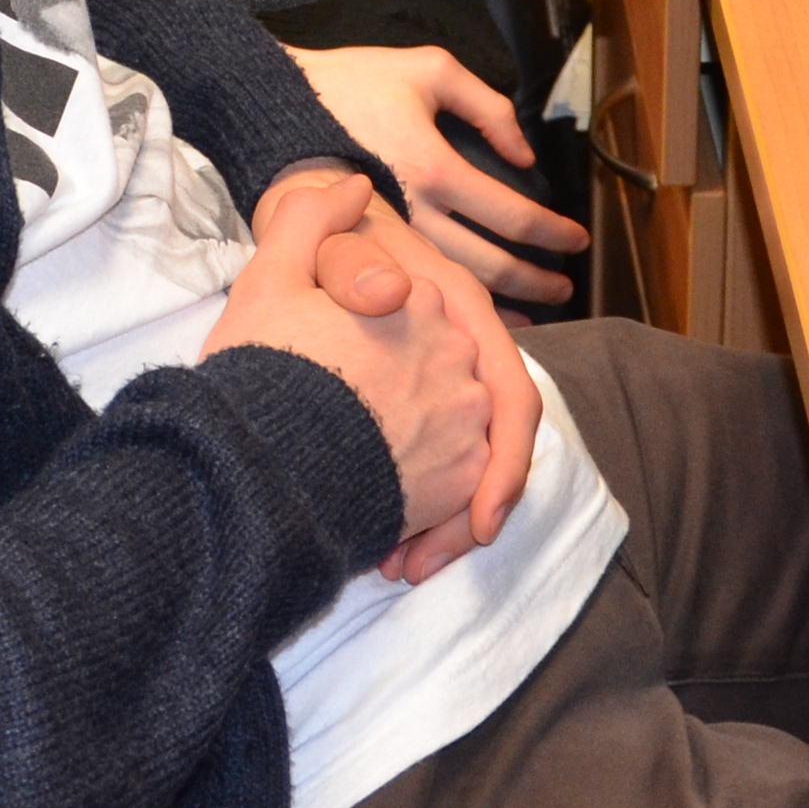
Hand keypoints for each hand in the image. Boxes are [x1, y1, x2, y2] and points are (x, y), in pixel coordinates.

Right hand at [203, 170, 495, 564]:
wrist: (261, 467)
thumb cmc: (263, 368)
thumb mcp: (271, 277)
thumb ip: (312, 220)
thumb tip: (357, 187)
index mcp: (423, 299)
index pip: (412, 312)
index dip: (372, 337)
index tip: (332, 362)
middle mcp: (458, 355)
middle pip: (435, 369)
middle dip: (397, 392)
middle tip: (339, 418)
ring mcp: (465, 419)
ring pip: (451, 426)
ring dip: (414, 446)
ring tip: (354, 470)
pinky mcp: (462, 480)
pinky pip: (458, 482)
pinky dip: (429, 494)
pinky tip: (381, 507)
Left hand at [284, 167, 544, 580]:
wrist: (296, 241)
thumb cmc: (314, 244)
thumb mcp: (321, 243)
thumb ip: (350, 257)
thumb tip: (393, 286)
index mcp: (460, 313)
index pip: (512, 400)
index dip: (503, 467)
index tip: (480, 524)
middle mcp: (463, 352)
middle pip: (489, 451)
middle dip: (459, 519)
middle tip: (410, 567)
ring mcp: (442, 383)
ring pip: (463, 471)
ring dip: (436, 525)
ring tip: (390, 565)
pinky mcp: (414, 407)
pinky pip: (433, 470)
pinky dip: (415, 513)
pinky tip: (376, 542)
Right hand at [295, 45, 587, 304]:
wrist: (271, 110)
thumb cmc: (350, 84)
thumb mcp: (429, 70)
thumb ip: (488, 107)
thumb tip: (522, 155)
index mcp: (433, 167)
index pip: (512, 215)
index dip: (553, 232)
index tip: (576, 240)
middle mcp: (411, 213)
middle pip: (491, 266)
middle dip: (536, 281)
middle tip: (564, 286)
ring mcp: (384, 239)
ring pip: (456, 288)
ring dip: (503, 304)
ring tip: (535, 311)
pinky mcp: (361, 250)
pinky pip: (419, 289)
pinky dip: (454, 308)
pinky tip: (478, 316)